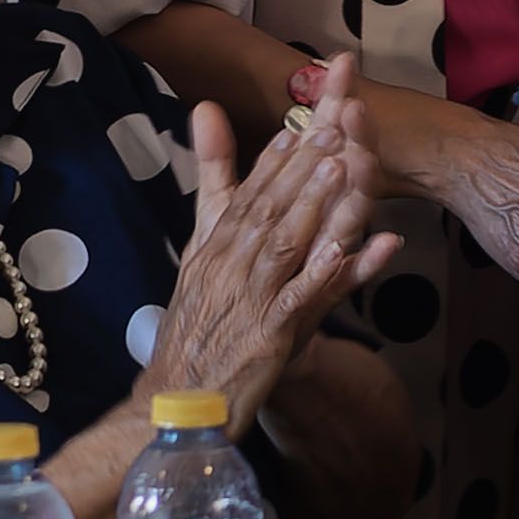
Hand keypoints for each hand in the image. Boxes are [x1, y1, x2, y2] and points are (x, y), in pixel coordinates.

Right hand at [141, 71, 396, 418]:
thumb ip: (212, 202)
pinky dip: (317, 274)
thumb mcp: (199, 260)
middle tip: (331, 125)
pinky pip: (294, 299)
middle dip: (301, 165)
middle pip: (268, 208)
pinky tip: (340, 251)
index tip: (298, 122)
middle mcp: (229, 265)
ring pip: (283, 243)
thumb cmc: (195, 326)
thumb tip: (202, 156)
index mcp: (216, 248)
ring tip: (340, 167)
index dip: (274, 159)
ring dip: (311, 204)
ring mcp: (247, 298)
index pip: (247, 195)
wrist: (178, 396)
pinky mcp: (264, 334)